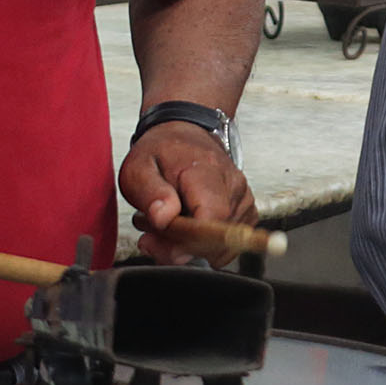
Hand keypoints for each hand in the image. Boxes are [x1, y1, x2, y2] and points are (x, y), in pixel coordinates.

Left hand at [121, 122, 254, 261]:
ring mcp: (243, 200)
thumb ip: (150, 193)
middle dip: (180, 247)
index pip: (213, 217)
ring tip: (171, 224)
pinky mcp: (246, 213)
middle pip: (216, 238)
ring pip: (220, 246)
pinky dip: (204, 245)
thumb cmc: (162, 153)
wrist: (184, 137)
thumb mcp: (139, 168)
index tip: (161, 241)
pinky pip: (226, 246)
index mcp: (207, 171)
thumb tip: (163, 219)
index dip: (189, 240)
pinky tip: (189, 227)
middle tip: (153, 233)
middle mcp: (233, 185)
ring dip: (191, 246)